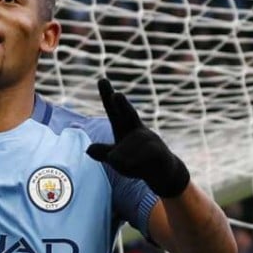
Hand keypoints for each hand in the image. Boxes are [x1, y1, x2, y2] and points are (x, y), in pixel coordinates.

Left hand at [86, 79, 189, 197]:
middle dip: (123, 106)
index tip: (102, 79)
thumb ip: (103, 153)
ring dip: (121, 162)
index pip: (114, 111)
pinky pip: (136, 161)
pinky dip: (132, 167)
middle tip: (117, 95)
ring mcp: (149, 139)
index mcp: (125, 129)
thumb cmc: (138, 163)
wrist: (164, 173)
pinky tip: (140, 168)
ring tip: (130, 166)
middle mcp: (137, 130)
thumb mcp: (116, 158)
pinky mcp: (158, 151)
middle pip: (129, 115)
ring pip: (124, 152)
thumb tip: (88, 149)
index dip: (107, 96)